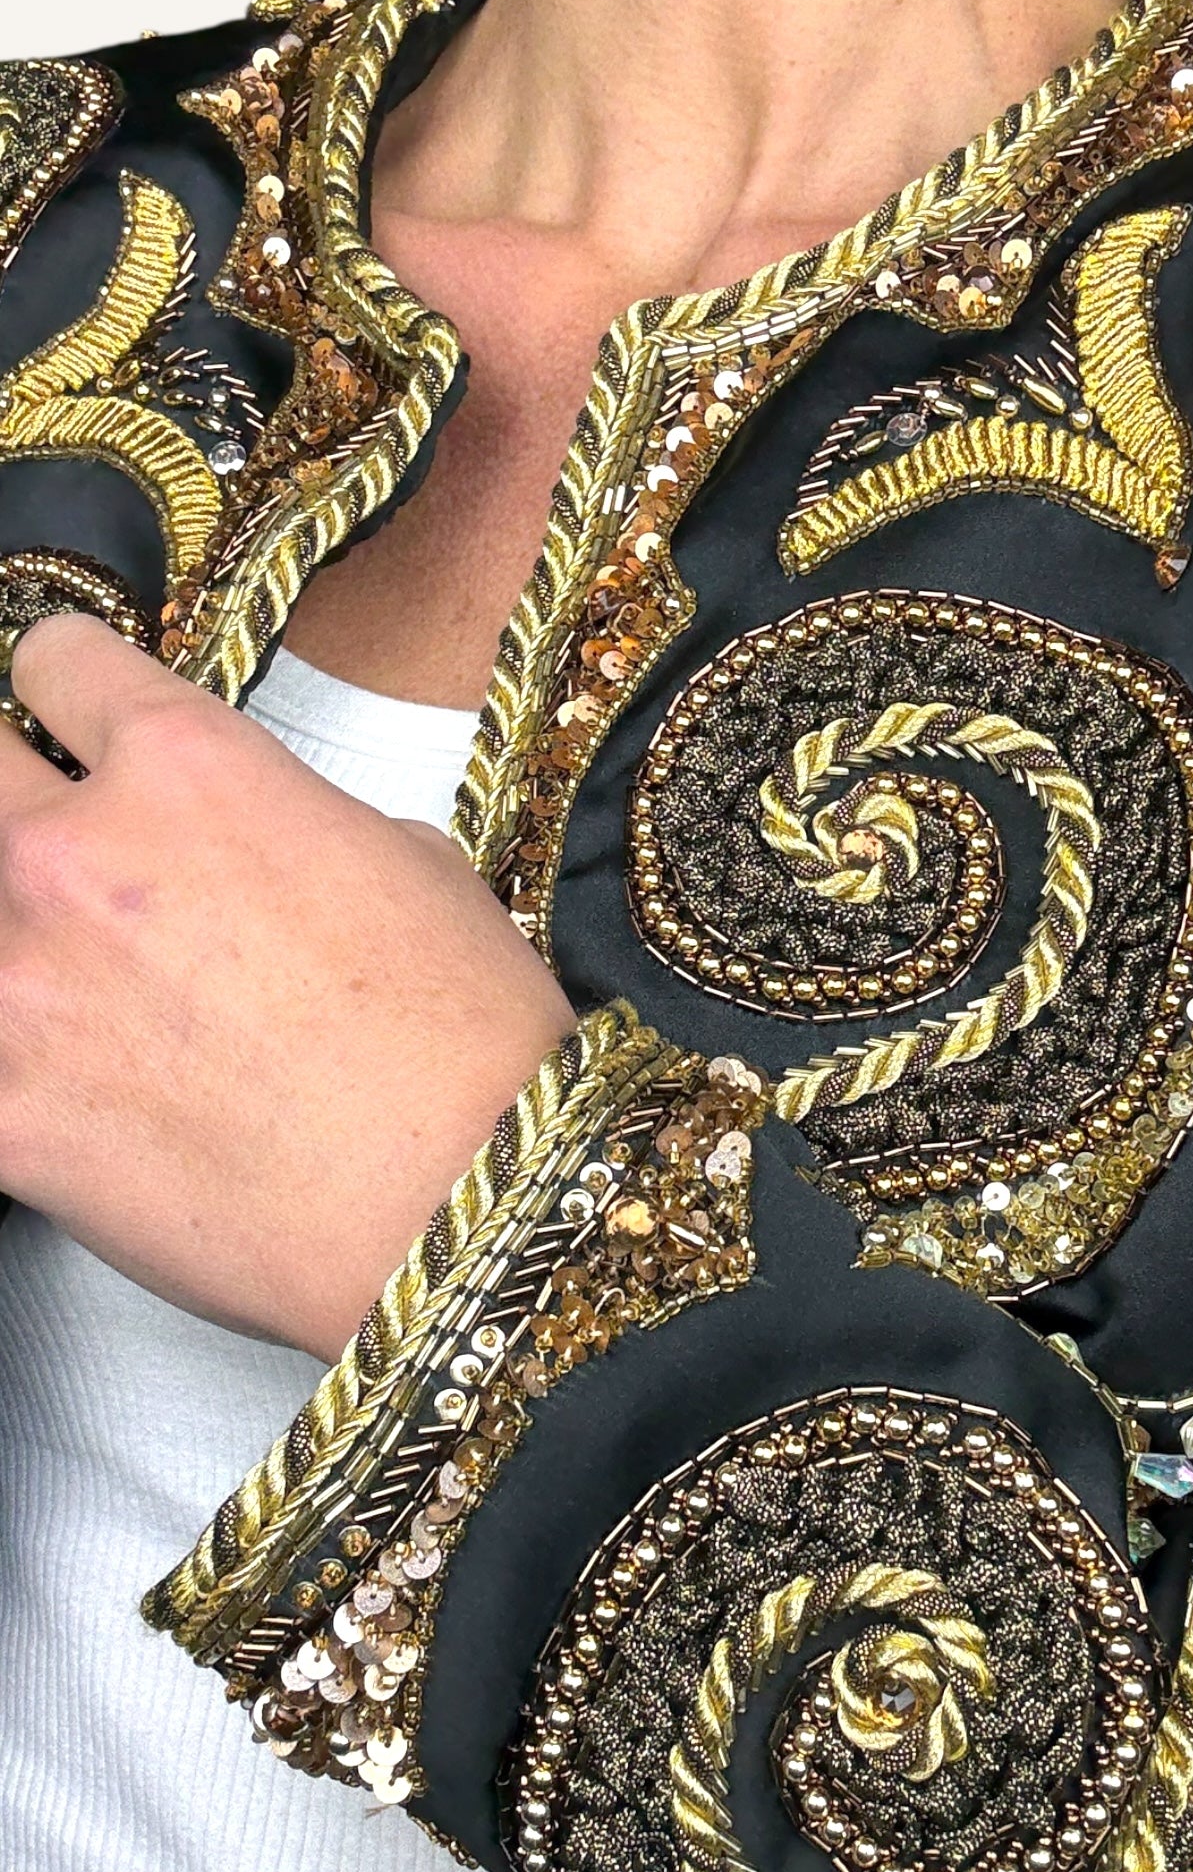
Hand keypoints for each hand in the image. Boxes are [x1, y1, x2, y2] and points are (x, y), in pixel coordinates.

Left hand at [0, 616, 576, 1360]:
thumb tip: (270, 843)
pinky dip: (10, 1068)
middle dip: (17, 800)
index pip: (55, 663)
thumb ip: (297, 823)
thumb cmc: (468, 1047)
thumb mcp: (413, 866)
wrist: (458, 1207)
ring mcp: (17, 985)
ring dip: (18, 938)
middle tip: (72, 863)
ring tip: (76, 987)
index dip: (75, 693)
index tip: (79, 726)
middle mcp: (77, 853)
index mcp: (189, 766)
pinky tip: (62, 1085)